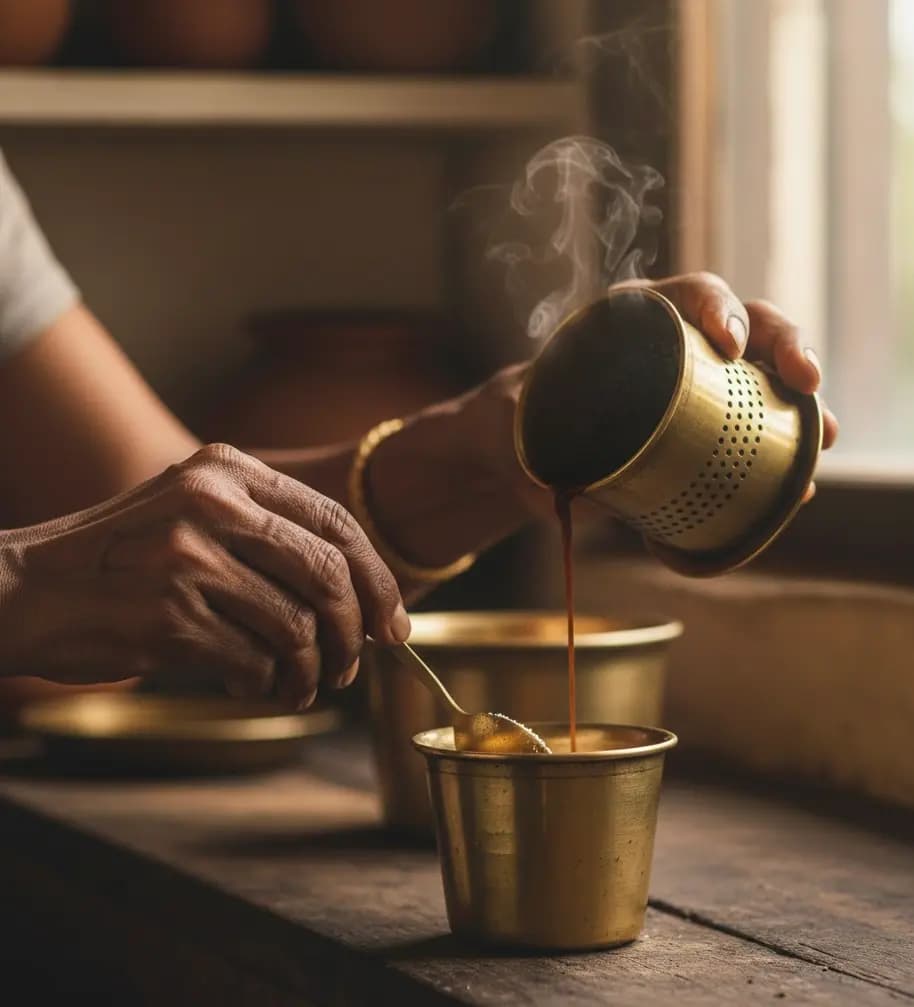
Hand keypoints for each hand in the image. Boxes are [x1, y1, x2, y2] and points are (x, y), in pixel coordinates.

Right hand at [0, 444, 409, 707]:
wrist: (23, 590)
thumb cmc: (120, 560)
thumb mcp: (192, 512)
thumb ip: (267, 534)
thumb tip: (360, 596)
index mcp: (228, 471)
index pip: (336, 522)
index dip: (378, 579)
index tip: (394, 624)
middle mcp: (214, 504)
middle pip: (329, 575)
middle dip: (356, 631)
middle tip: (355, 665)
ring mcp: (189, 558)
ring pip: (297, 628)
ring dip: (311, 671)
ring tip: (303, 687)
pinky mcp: (169, 616)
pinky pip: (255, 662)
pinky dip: (268, 685)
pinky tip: (256, 687)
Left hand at [465, 273, 837, 515]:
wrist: (520, 454)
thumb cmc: (517, 420)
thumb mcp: (512, 417)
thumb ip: (521, 428)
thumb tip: (553, 474)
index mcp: (630, 320)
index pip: (685, 294)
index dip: (716, 308)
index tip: (730, 343)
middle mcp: (673, 343)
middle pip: (745, 324)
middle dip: (782, 344)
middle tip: (804, 379)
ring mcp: (696, 385)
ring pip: (761, 375)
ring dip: (799, 400)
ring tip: (823, 434)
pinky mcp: (703, 428)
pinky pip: (752, 429)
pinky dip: (779, 449)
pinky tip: (803, 480)